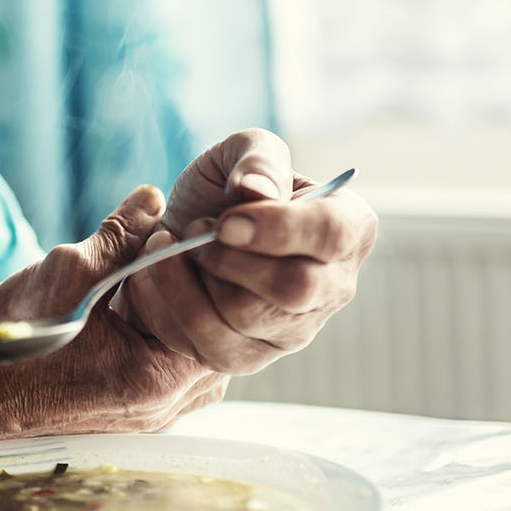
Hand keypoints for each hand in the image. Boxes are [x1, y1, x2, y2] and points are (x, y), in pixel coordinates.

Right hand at [0, 185, 226, 433]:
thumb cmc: (13, 343)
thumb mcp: (69, 274)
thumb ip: (120, 235)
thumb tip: (153, 197)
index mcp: (159, 379)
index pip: (212, 312)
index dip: (190, 269)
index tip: (163, 241)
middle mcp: (162, 409)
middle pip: (204, 336)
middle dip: (182, 292)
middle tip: (155, 261)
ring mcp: (146, 420)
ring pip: (184, 354)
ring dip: (167, 316)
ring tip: (135, 286)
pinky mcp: (127, 420)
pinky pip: (162, 373)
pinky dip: (151, 340)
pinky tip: (121, 315)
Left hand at [119, 128, 377, 374]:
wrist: (183, 232)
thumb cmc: (224, 189)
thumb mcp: (241, 153)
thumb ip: (258, 159)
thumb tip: (258, 190)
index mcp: (349, 227)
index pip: (332, 235)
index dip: (277, 228)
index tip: (226, 220)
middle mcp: (334, 287)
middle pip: (295, 288)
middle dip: (231, 257)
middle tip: (197, 229)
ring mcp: (296, 330)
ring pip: (247, 316)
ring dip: (195, 275)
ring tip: (175, 244)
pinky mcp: (251, 358)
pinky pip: (210, 345)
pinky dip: (173, 303)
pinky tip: (161, 271)